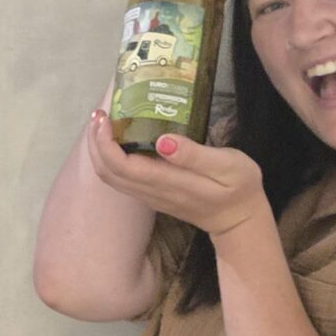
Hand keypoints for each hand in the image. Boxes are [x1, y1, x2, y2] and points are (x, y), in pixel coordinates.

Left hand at [83, 113, 268, 238]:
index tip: (106, 117)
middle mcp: (152, 192)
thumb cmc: (239, 187)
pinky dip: (110, 158)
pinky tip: (116, 139)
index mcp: (169, 182)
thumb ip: (195, 155)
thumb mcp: (228, 166)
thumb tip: (162, 140)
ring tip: (101, 123)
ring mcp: (150, 197)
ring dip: (99, 150)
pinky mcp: (151, 196)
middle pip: (108, 172)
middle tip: (99, 114)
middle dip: (96, 142)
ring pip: (110, 178)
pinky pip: (120, 179)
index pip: (123, 166)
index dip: (106, 142)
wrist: (238, 221)